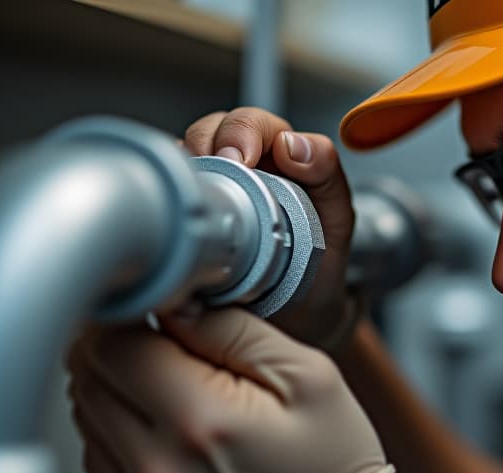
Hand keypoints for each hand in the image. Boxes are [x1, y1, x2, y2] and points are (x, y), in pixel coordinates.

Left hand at [67, 308, 421, 472]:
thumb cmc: (334, 465)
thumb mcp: (309, 375)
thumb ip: (233, 329)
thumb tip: (175, 306)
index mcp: (201, 421)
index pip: (113, 344)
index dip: (134, 318)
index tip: (166, 319)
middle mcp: (160, 469)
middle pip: (88, 378)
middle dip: (124, 352)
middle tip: (175, 354)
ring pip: (87, 417)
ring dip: (121, 393)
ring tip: (182, 399)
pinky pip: (100, 460)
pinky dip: (125, 437)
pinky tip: (174, 438)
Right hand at [183, 107, 359, 351]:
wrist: (300, 319)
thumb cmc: (319, 268)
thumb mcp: (337, 223)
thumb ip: (329, 179)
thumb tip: (294, 146)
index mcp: (278, 158)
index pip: (253, 123)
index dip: (242, 131)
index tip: (241, 157)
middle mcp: (241, 168)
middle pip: (210, 131)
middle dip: (206, 140)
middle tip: (214, 168)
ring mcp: (210, 193)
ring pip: (182, 158)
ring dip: (182, 168)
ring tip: (192, 193)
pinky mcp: (187, 218)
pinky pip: (167, 196)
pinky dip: (165, 197)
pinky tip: (173, 214)